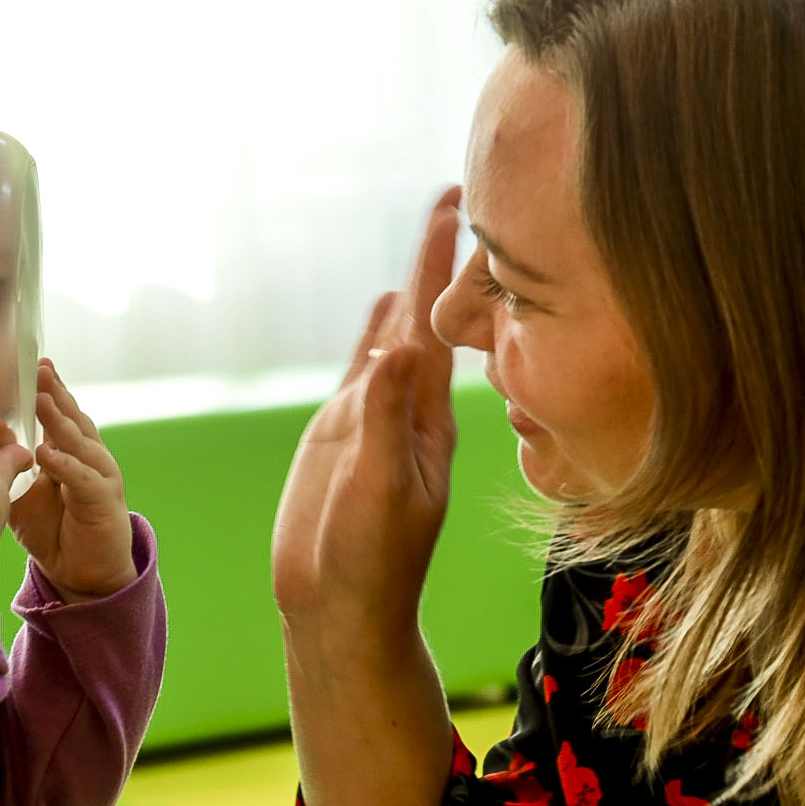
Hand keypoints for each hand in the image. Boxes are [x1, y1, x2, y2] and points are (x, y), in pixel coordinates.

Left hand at [8, 358, 136, 599]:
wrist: (85, 573)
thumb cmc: (58, 531)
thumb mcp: (26, 495)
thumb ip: (11, 470)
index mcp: (73, 454)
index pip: (61, 416)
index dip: (50, 390)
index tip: (34, 366)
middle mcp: (91, 459)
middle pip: (74, 419)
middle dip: (57, 393)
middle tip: (39, 369)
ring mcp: (101, 478)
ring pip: (81, 443)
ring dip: (61, 421)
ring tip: (43, 400)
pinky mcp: (104, 503)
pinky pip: (83, 479)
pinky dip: (65, 465)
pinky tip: (47, 453)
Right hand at [271, 187, 461, 639]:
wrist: (341, 611)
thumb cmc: (369, 563)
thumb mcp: (380, 491)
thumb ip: (385, 423)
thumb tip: (394, 352)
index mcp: (428, 420)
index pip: (438, 325)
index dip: (445, 266)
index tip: (463, 208)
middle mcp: (408, 410)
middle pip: (423, 317)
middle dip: (438, 258)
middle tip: (456, 194)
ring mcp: (377, 420)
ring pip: (396, 337)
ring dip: (413, 288)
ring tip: (431, 238)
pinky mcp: (344, 437)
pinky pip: (365, 370)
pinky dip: (375, 333)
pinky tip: (385, 312)